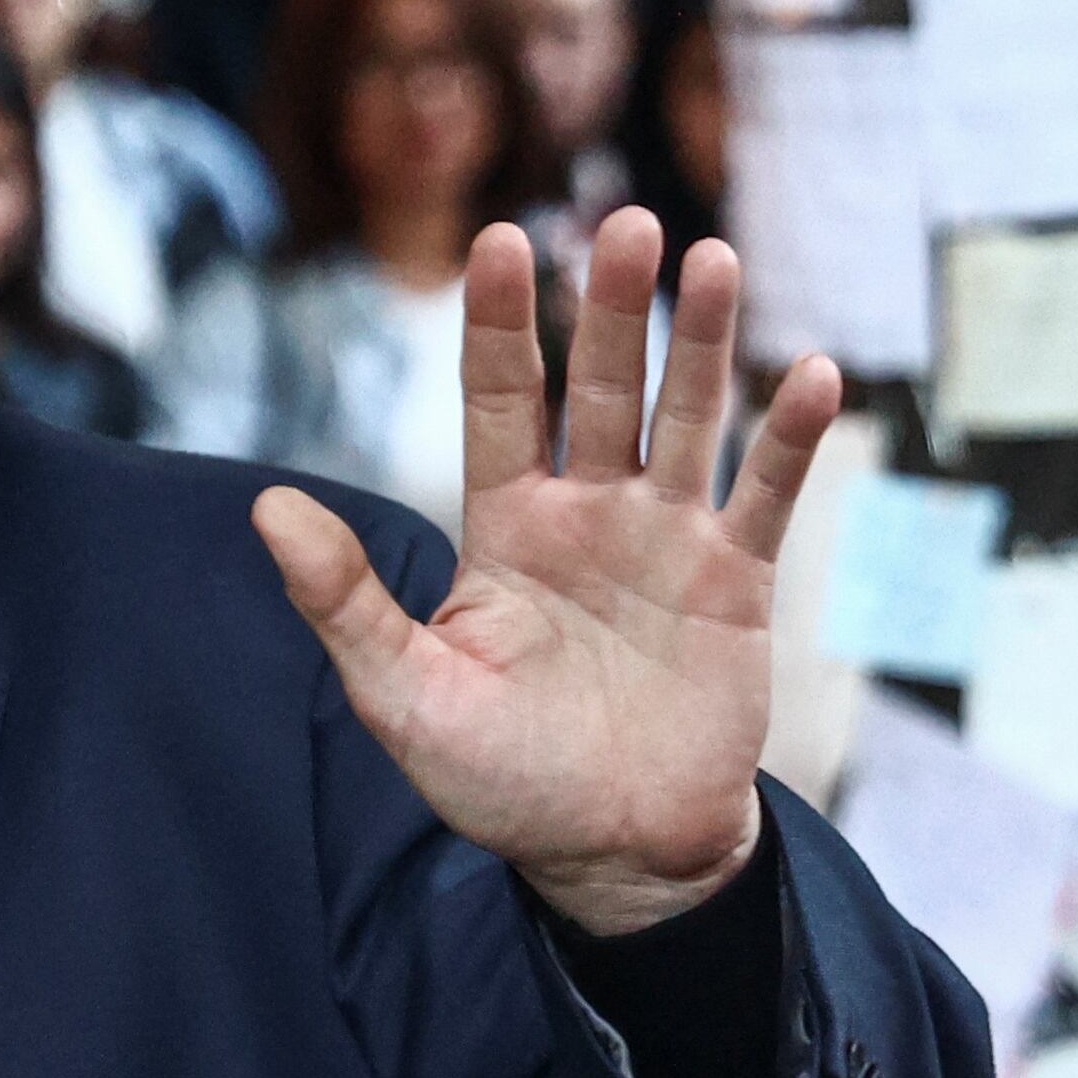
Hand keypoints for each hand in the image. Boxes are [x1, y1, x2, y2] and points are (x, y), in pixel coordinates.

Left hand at [254, 210, 841, 935]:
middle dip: (611, 306)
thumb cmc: (498, 779)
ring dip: (705, 342)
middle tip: (625, 221)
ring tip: (714, 258)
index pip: (502, 399)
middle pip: (603, 386)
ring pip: (688, 417)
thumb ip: (343, 600)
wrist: (612, 856)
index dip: (502, 322)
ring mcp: (667, 540)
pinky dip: (789, 440)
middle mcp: (587, 512)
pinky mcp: (736, 583)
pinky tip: (814, 376)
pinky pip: (765, 497)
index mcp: (504, 525)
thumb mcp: (404, 694)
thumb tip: (263, 507)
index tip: (499, 238)